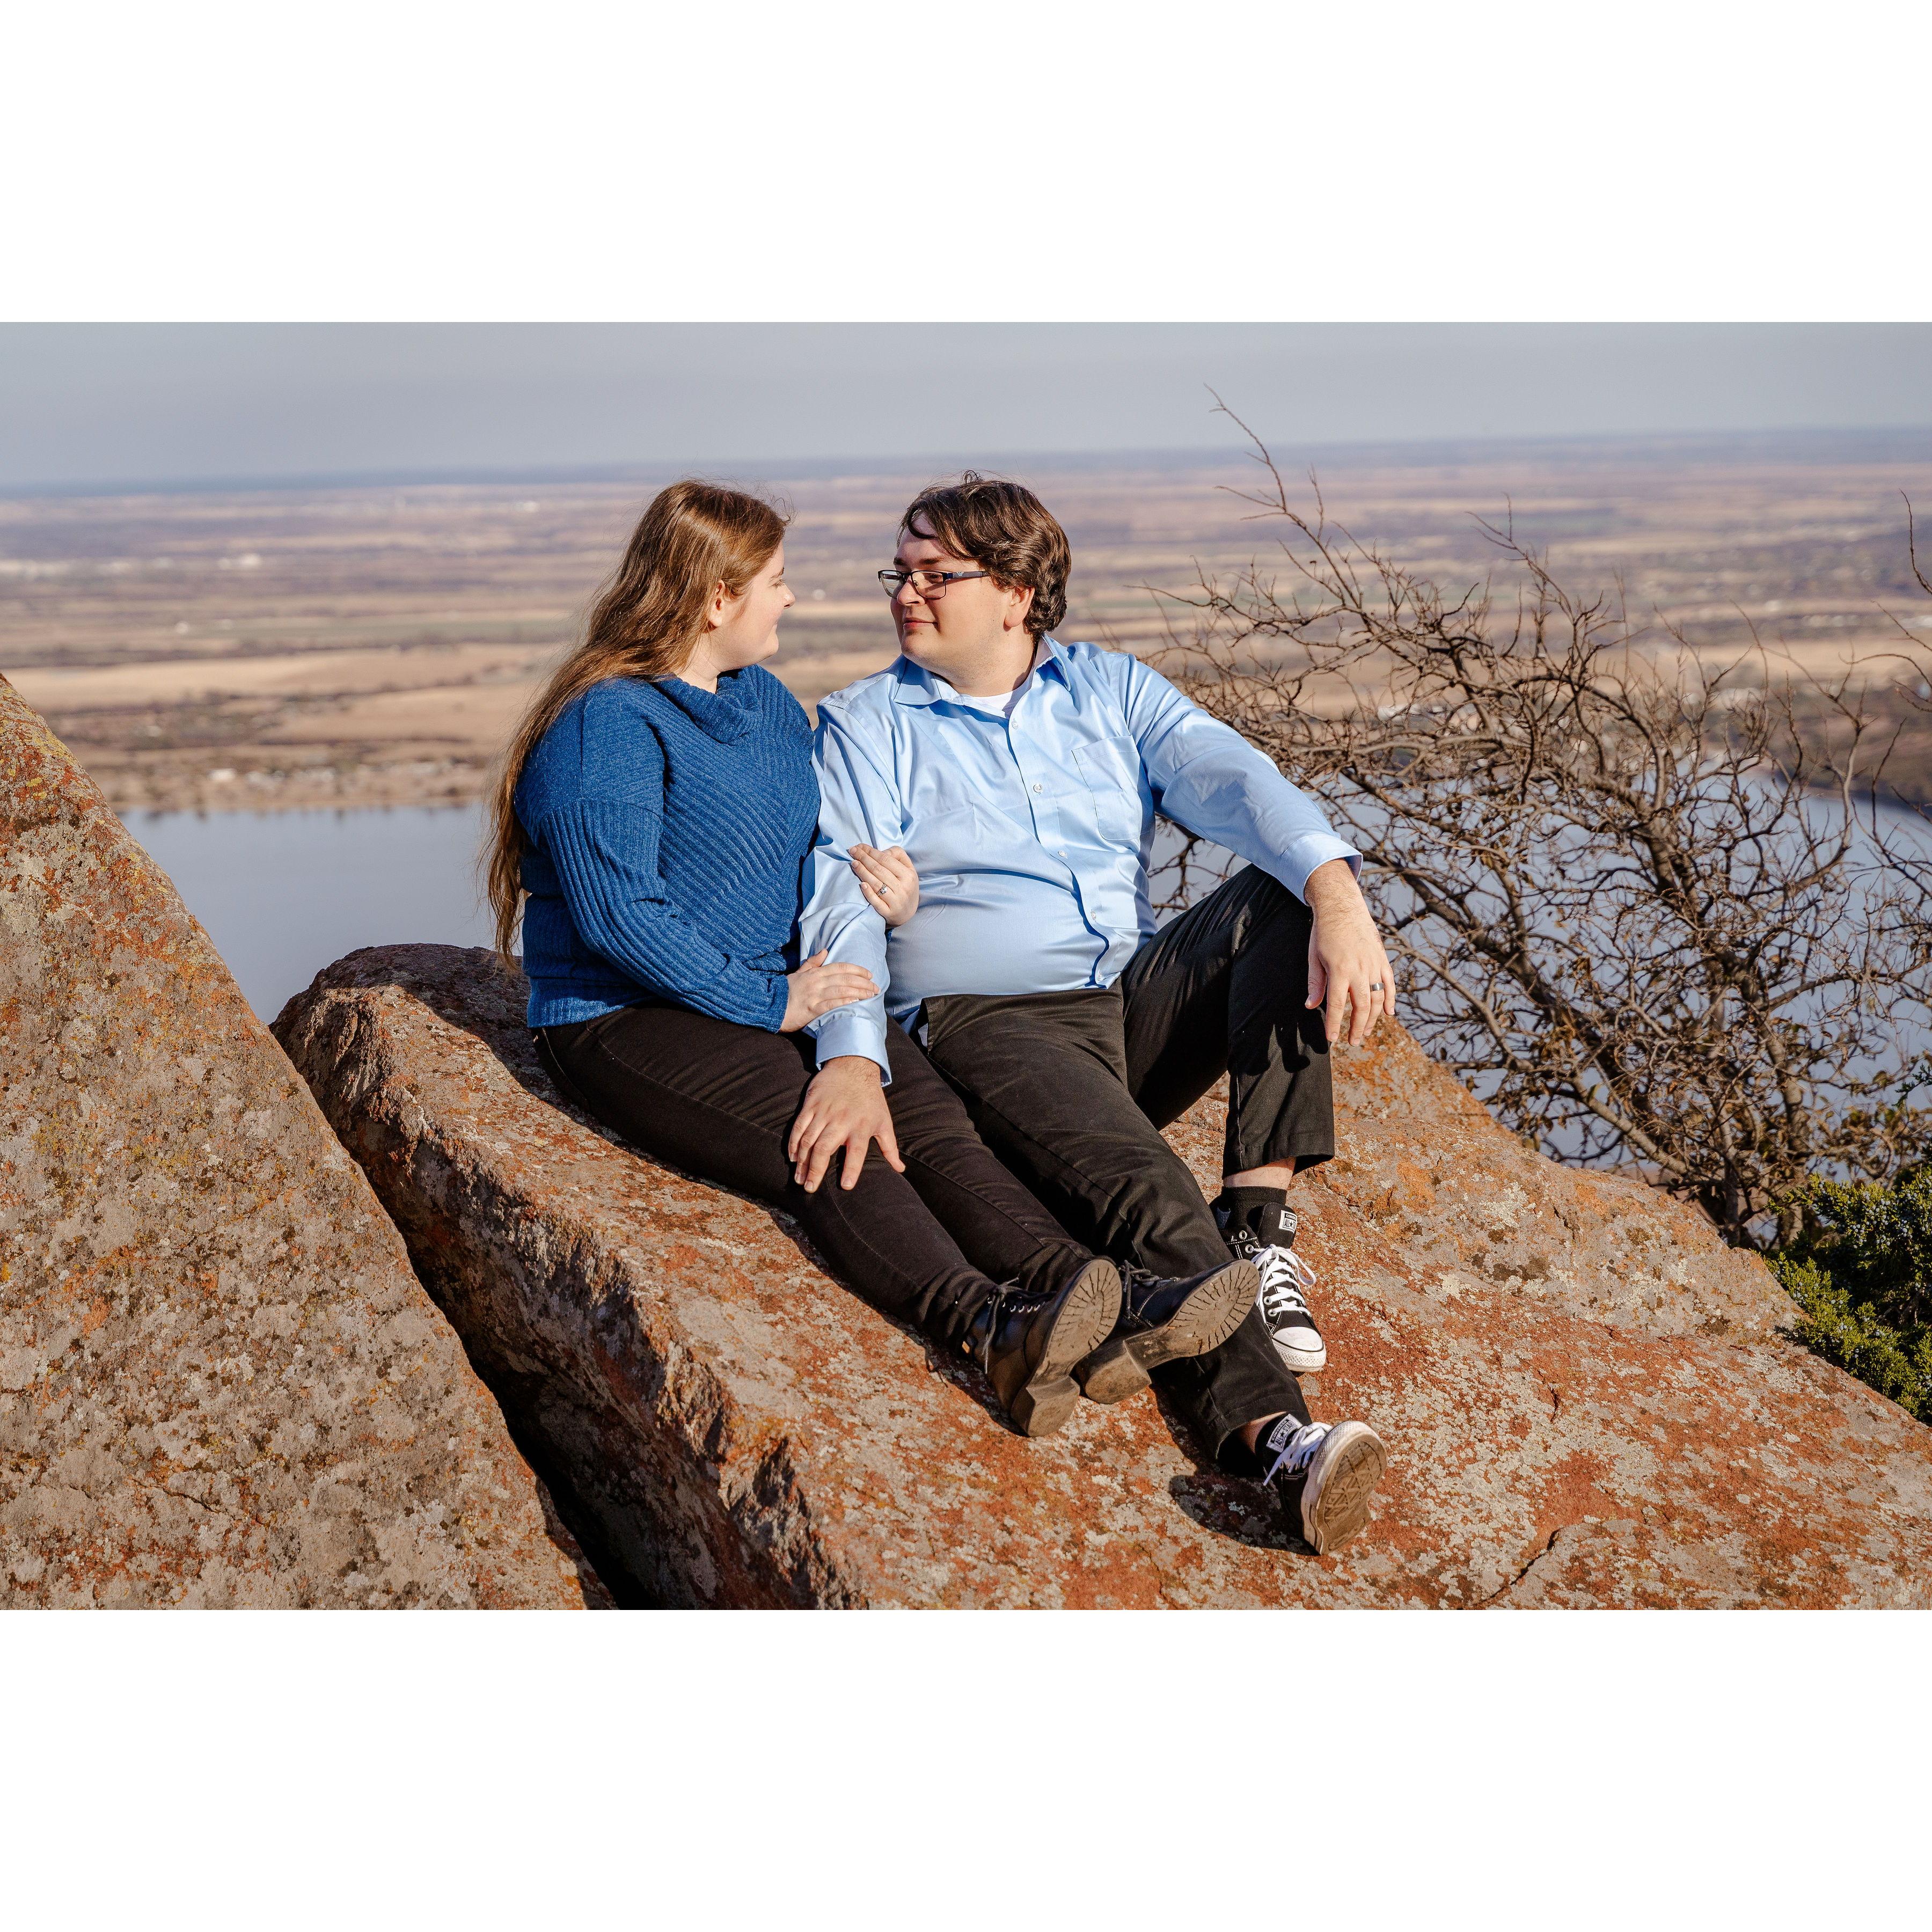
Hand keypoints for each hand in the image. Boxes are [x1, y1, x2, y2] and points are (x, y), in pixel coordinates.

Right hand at [779, 950, 878, 1033]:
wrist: (770, 1006)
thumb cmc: (784, 991)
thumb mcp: (797, 973)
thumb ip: (812, 963)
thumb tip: (825, 951)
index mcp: (814, 973)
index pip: (840, 967)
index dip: (856, 969)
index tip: (869, 974)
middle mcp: (816, 981)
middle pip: (845, 978)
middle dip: (863, 982)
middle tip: (876, 987)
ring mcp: (814, 995)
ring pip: (842, 989)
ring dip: (859, 991)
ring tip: (872, 994)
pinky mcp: (812, 1008)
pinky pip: (832, 1003)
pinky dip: (845, 1001)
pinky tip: (856, 1001)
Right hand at [786, 1056, 904, 1191]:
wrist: (854, 1065)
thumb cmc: (871, 1098)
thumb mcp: (884, 1121)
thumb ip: (890, 1147)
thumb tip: (900, 1169)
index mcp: (861, 1126)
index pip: (857, 1152)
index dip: (852, 1170)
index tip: (846, 1187)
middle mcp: (841, 1121)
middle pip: (824, 1149)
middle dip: (816, 1170)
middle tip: (810, 1188)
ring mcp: (824, 1113)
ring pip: (808, 1140)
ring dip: (802, 1161)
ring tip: (799, 1178)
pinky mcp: (811, 1105)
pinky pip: (799, 1127)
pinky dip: (794, 1143)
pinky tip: (793, 1157)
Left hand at [850, 844, 920, 927]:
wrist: (908, 912)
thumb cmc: (905, 886)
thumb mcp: (908, 869)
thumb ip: (897, 855)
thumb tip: (880, 852)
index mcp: (908, 875)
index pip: (886, 859)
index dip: (871, 851)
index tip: (859, 846)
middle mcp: (903, 888)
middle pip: (879, 870)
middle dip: (864, 858)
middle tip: (852, 851)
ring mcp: (896, 901)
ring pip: (876, 884)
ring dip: (862, 872)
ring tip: (853, 863)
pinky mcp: (889, 912)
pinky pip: (876, 902)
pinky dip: (868, 893)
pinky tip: (862, 885)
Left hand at [1303, 858, 1395, 1046]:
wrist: (1342, 906)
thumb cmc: (1324, 932)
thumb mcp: (1314, 957)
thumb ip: (1315, 983)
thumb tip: (1310, 1006)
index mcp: (1339, 970)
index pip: (1337, 1005)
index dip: (1335, 1024)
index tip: (1332, 1039)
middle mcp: (1359, 969)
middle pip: (1362, 1006)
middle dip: (1357, 1027)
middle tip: (1353, 1042)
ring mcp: (1374, 964)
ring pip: (1378, 998)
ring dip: (1373, 1018)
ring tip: (1365, 1032)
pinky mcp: (1382, 958)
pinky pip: (1390, 983)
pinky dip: (1391, 999)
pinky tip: (1388, 1013)